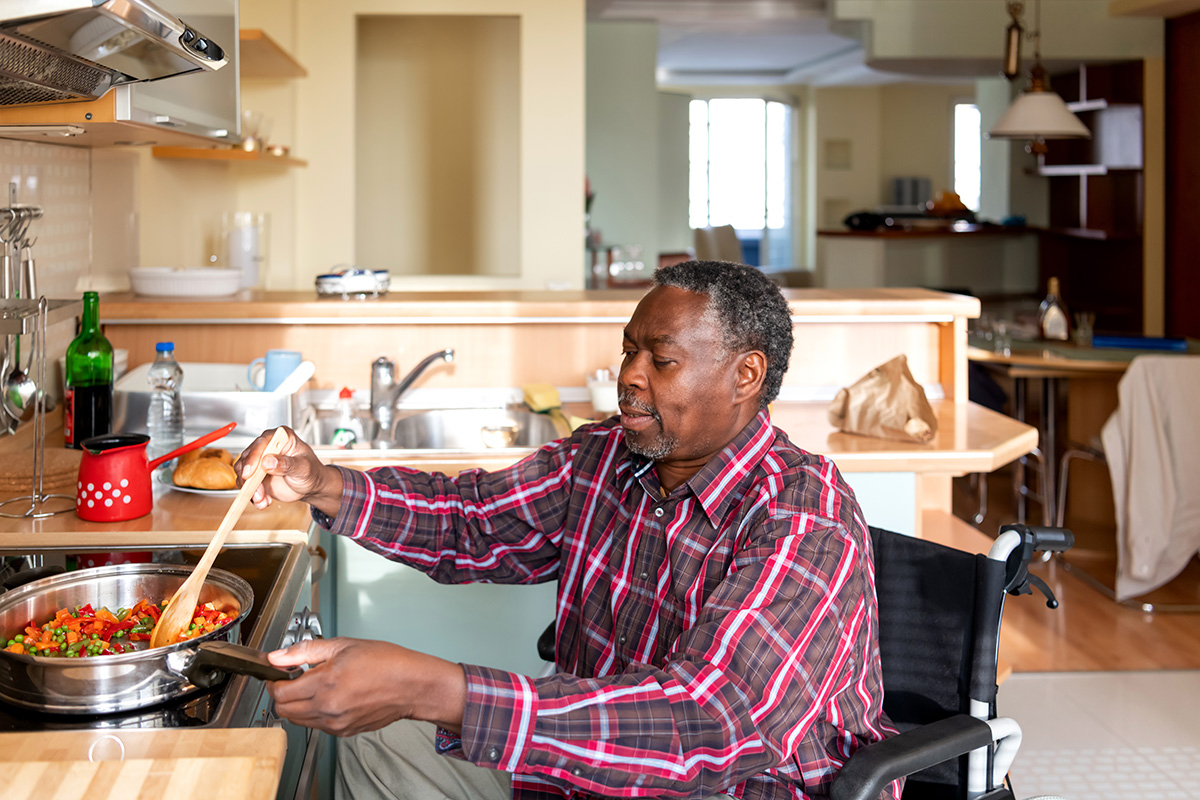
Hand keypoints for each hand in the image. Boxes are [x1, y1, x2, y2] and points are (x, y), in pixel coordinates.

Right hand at [234, 426, 342, 514]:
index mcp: (281, 437)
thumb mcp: (303, 468)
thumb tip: (268, 461)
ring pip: (243, 473)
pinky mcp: (255, 475)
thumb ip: (287, 464)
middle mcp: (267, 446)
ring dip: (250, 489)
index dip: (253, 457)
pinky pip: (245, 485)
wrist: (310, 486)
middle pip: (247, 458)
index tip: (250, 473)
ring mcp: (259, 461)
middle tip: (257, 492)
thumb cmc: (311, 472)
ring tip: (262, 499)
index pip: (262, 443)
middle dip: (249, 478)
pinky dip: (251, 496)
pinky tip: (263, 501)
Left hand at [266, 638, 466, 736]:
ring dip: (297, 705)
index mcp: (325, 684)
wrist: (412, 686)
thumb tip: (277, 657)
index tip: (279, 673)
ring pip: (298, 721)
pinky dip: (315, 713)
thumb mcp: (344, 645)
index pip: (280, 693)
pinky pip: (317, 726)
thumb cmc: (387, 663)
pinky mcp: (344, 732)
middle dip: (282, 694)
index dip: (274, 681)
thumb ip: (305, 651)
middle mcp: (328, 708)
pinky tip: (329, 696)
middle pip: (284, 711)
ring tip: (314, 686)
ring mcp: (336, 723)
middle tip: (293, 679)